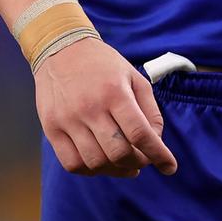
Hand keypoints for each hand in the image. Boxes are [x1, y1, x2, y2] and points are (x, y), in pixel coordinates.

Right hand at [34, 37, 177, 177]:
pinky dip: (90, 171)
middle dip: (138, 162)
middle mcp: (91, 107)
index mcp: (115, 92)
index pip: (140, 133)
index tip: (170, 167)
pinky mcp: (51, 128)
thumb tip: (156, 142)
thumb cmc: (104, 65)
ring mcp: (68, 119)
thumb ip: (150, 110)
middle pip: (119, 153)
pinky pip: (72, 164)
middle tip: (143, 160)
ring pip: (96, 163)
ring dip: (116, 170)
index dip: (158, 154)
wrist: (61, 49)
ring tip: (125, 163)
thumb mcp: (134, 77)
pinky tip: (101, 163)